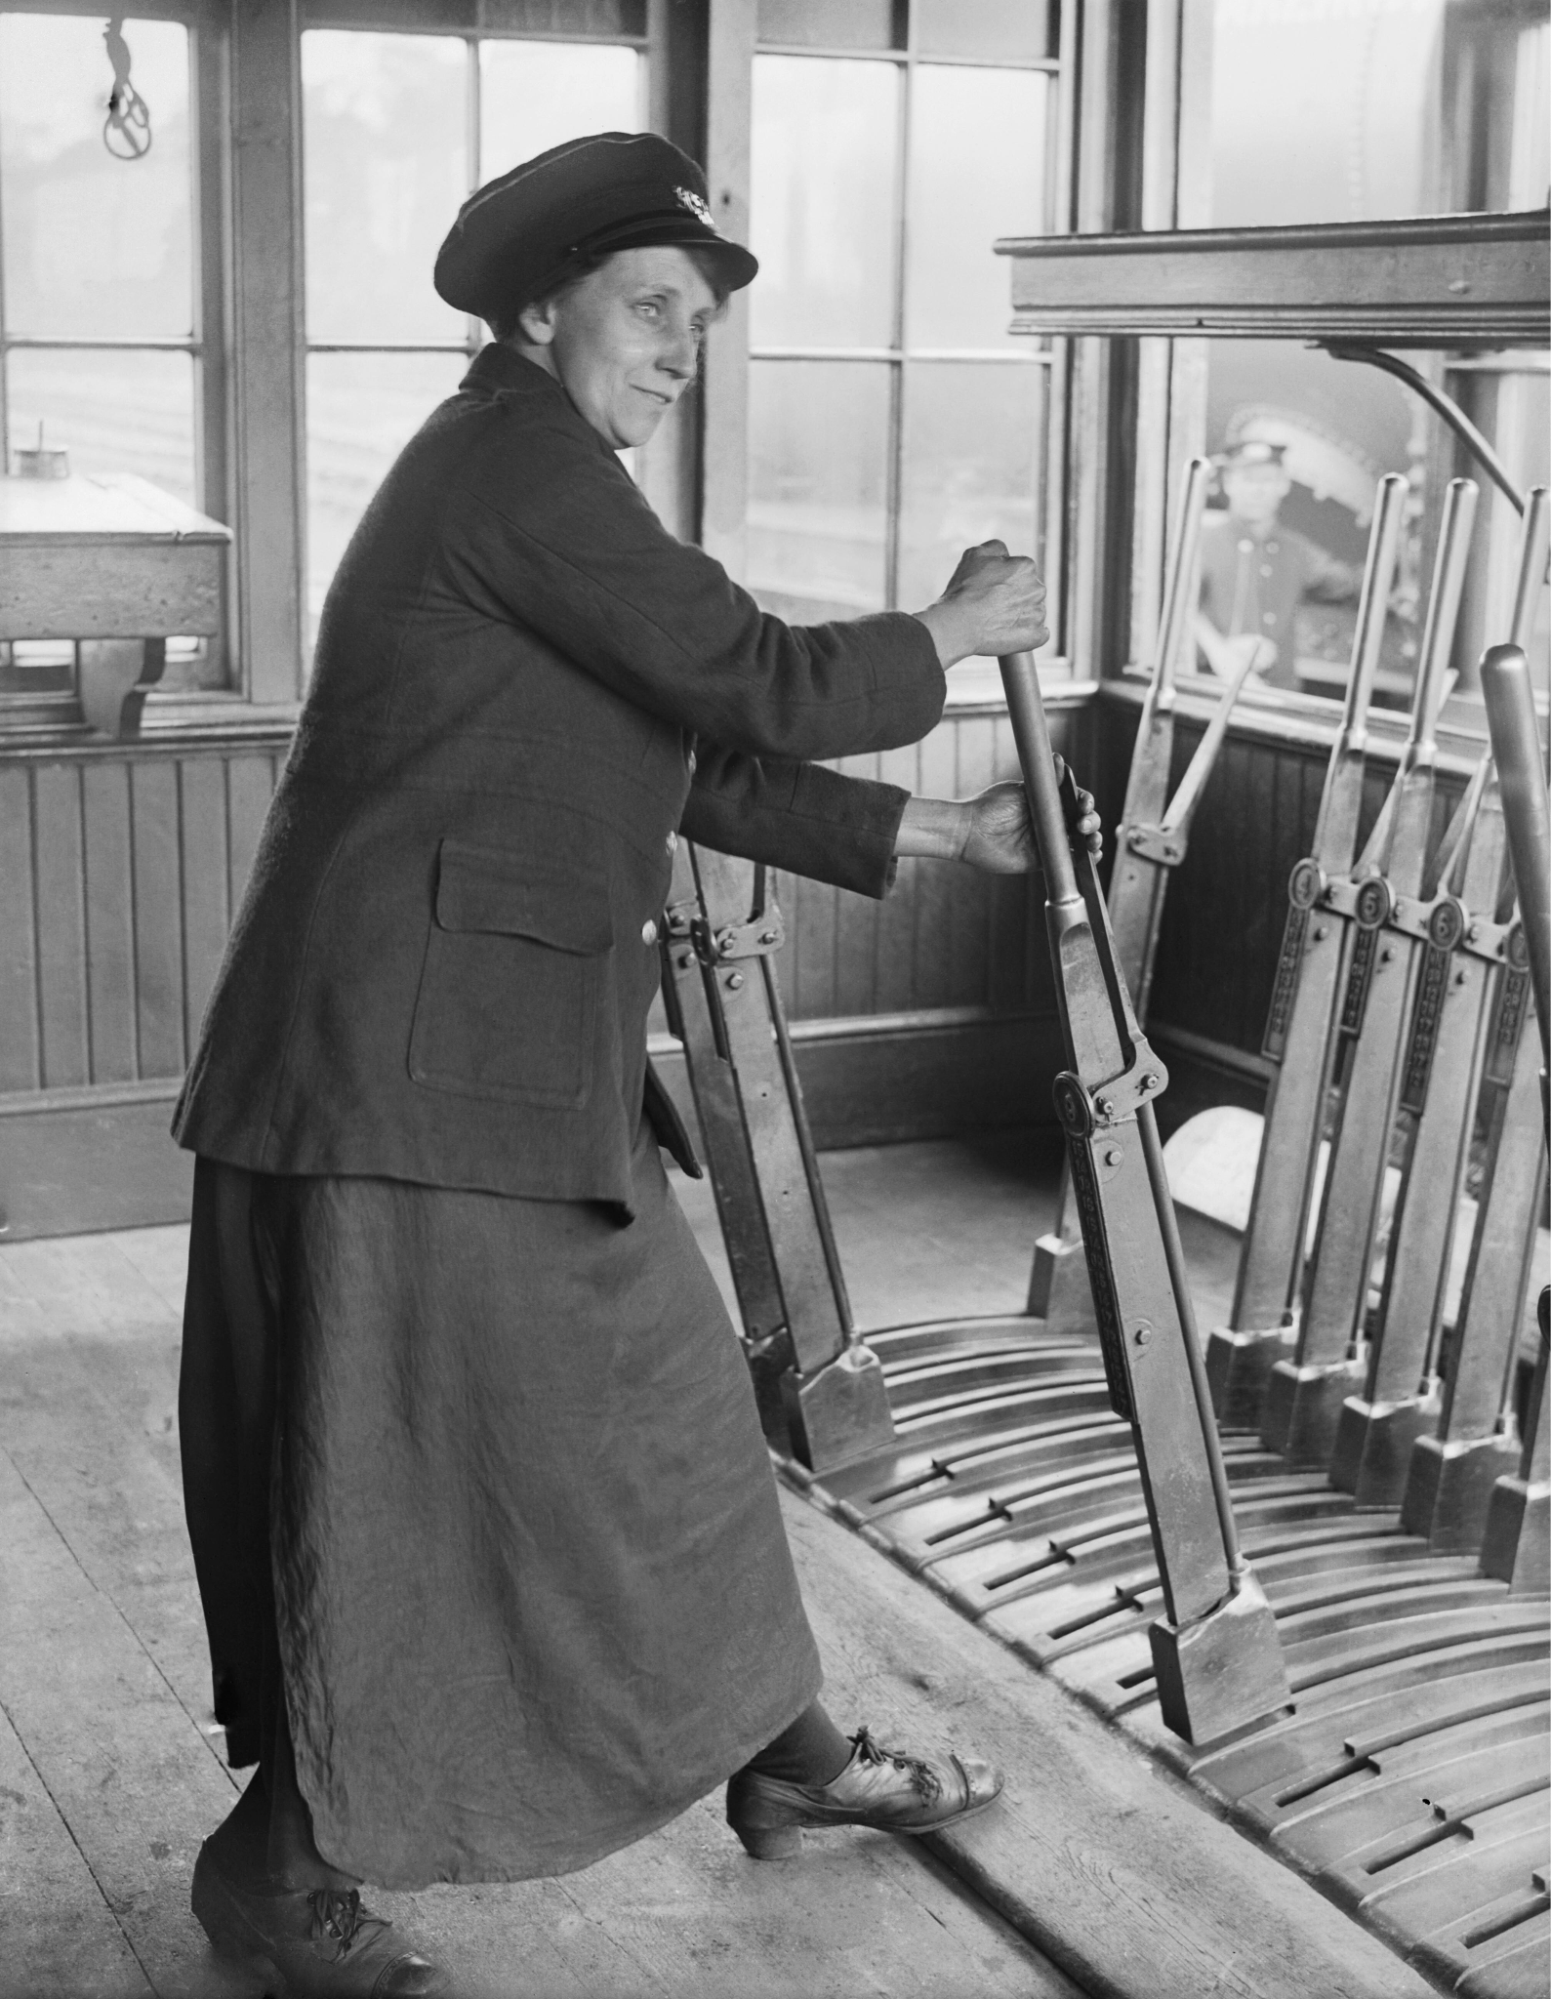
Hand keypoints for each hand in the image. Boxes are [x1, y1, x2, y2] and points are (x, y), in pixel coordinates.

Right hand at [914, 539, 1048, 667]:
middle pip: (1029, 592)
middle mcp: (1038, 588)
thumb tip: (1006, 553)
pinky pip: (1037, 635)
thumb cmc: (965, 589)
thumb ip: (996, 548)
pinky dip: (1026, 635)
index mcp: (1026, 566)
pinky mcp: (1036, 635)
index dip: (1004, 581)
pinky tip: (1008, 634)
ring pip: (1033, 613)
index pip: (1021, 572)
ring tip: (996, 622)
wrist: (959, 624)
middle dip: (1014, 598)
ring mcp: (1039, 613)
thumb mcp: (975, 555)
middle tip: (992, 607)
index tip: (991, 590)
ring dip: (1019, 616)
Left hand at [958, 765, 1102, 874]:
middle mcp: (1053, 821)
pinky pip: (1069, 861)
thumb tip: (1059, 759)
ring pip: (1082, 842)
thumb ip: (1045, 781)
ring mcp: (1050, 840)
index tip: (1084, 804)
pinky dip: (1085, 860)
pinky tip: (1092, 857)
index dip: (1086, 802)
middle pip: (1084, 821)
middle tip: (1082, 825)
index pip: (1078, 801)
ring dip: (1094, 841)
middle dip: (1092, 822)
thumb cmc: (993, 807)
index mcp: (1050, 802)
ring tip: (1092, 842)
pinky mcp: (1043, 860)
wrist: (971, 831)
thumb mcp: (1022, 790)